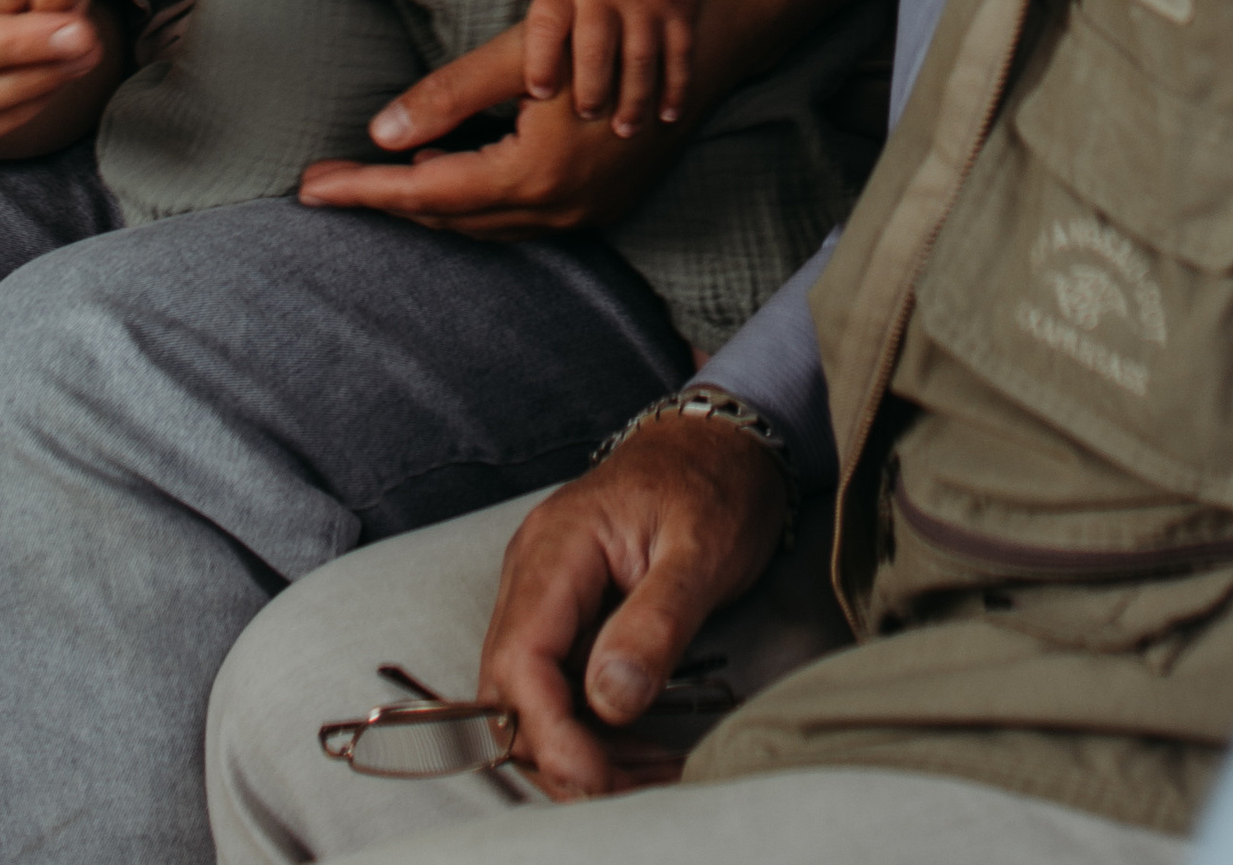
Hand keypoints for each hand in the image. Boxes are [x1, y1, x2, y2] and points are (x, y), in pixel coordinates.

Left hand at [297, 24, 686, 237]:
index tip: (310, 187)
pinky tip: (450, 164)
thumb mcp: (520, 59)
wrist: (701, 44)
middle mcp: (556, 212)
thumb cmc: (606, 40)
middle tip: (331, 181)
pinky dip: (473, 196)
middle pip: (449, 217)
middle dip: (385, 200)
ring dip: (432, 200)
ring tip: (381, 174)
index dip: (362, 190)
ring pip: (482, 221)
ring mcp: (581, 216)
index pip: (422, 195)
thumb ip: (450, 97)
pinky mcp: (596, 206)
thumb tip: (380, 133)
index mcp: (531, 179)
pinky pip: (515, 215)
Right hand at [475, 419, 788, 799]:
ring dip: (579, 751)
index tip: (602, 778)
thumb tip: (610, 700)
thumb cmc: (716, 483)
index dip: (551, 733)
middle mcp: (534, 572)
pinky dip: (590, 730)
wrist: (722, 443)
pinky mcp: (566, 614)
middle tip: (633, 789)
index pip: (520, 660)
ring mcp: (545, 593)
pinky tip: (639, 749)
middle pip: (510, 692)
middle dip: (563, 756)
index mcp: (557, 547)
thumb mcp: (703, 550)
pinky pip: (556, 686)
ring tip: (650, 774)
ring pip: (530, 699)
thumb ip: (656, 621)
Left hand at [524, 0, 710, 135]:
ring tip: (625, 130)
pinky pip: (679, 53)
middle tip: (587, 118)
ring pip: (639, 58)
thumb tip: (515, 77)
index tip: (538, 94)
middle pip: (595, 49)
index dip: (541, 62)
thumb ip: (547, 17)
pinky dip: (675, 86)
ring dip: (633, 98)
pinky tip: (668, 115)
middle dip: (590, 90)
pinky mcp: (678, 6)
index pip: (547, 25)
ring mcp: (645, 1)